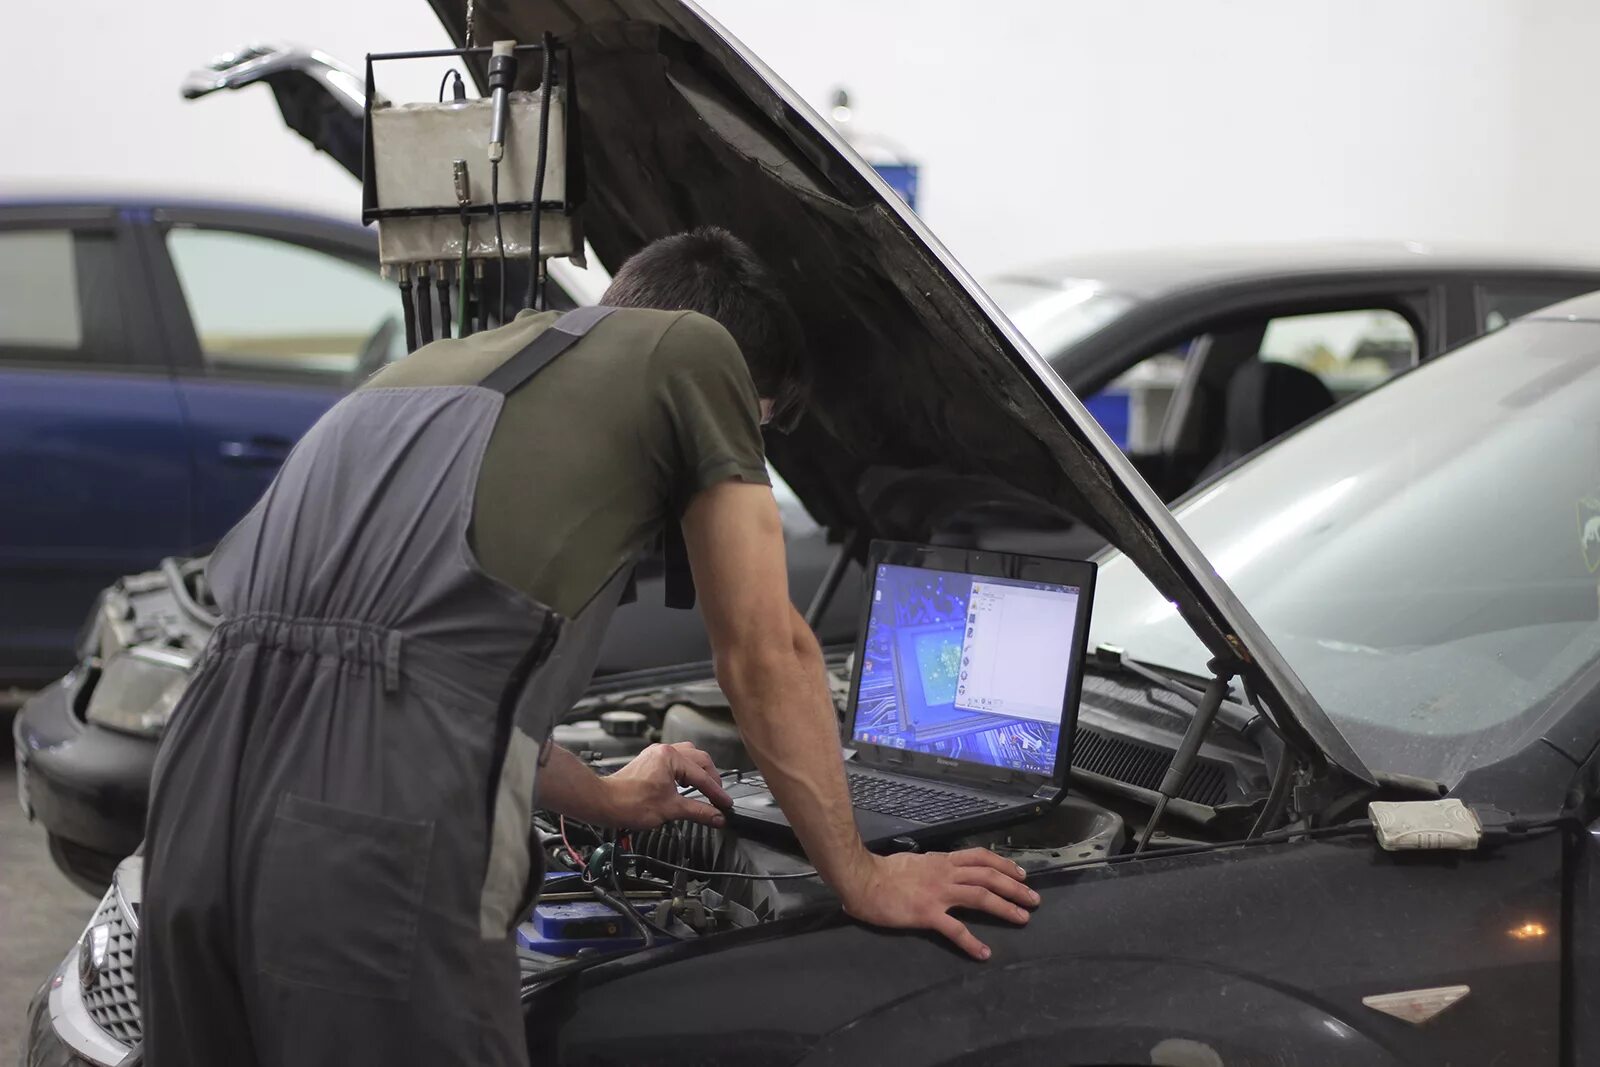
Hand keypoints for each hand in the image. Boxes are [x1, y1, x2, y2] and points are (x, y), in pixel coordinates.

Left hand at [600, 742, 732, 829]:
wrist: (605, 803)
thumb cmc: (629, 803)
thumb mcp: (670, 809)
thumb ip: (698, 812)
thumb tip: (716, 817)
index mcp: (671, 758)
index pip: (702, 777)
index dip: (716, 793)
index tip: (725, 805)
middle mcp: (665, 751)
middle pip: (700, 761)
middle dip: (711, 780)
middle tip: (719, 798)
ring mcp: (656, 754)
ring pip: (689, 756)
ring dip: (700, 771)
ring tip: (707, 788)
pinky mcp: (651, 761)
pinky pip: (677, 759)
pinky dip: (687, 770)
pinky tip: (688, 782)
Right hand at [837, 848, 1037, 960]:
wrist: (863, 880)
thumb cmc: (883, 872)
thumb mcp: (914, 861)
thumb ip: (931, 866)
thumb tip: (941, 869)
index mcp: (942, 861)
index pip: (980, 857)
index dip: (1004, 864)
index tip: (1020, 873)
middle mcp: (946, 873)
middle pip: (988, 876)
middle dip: (1014, 887)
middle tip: (1033, 898)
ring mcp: (939, 893)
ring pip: (981, 896)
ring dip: (1005, 907)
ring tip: (1022, 918)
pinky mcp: (928, 914)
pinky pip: (955, 929)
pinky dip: (972, 943)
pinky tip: (984, 953)